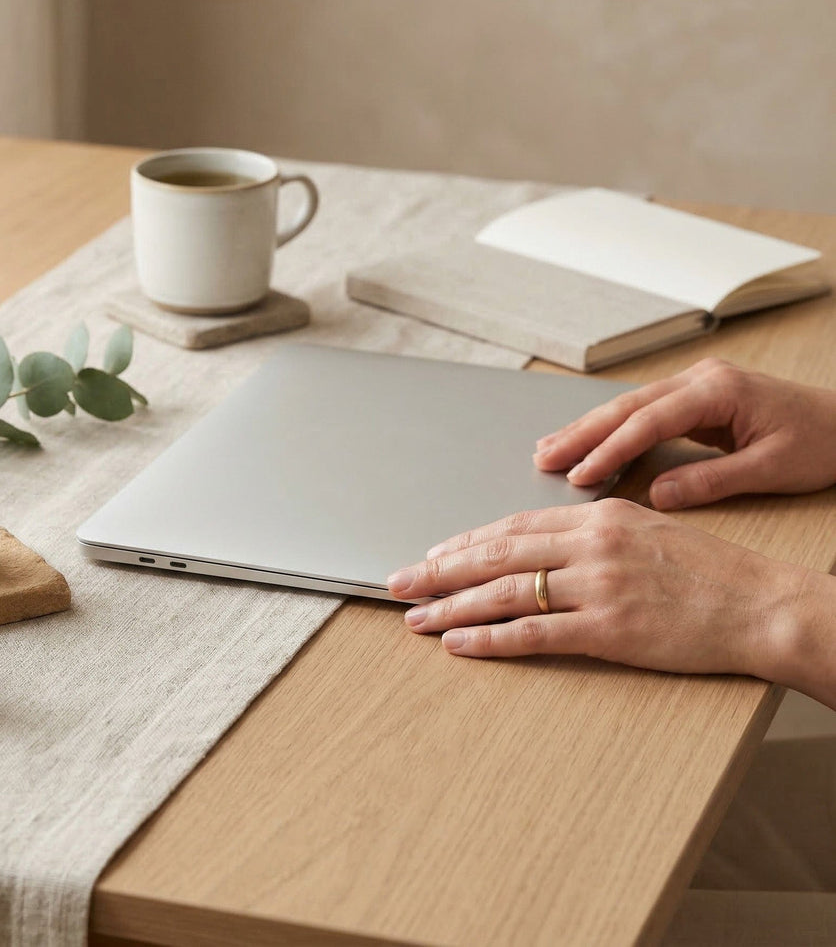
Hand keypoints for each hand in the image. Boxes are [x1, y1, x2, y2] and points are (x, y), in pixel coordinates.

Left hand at [387, 498, 804, 678]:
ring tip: (415, 617)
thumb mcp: (647, 529)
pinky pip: (534, 634)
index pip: (513, 527)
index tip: (432, 554)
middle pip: (496, 555)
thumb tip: (539, 544)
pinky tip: (460, 644)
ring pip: (504, 593)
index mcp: (598, 517)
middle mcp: (591, 545)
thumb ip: (591, 533)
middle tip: (398, 582)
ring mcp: (598, 587)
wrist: (761, 605)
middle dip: (439, 570)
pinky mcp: (609, 630)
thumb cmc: (709, 570)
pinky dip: (489, 639)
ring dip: (452, 606)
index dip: (465, 542)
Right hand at [534, 358, 835, 509]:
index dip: (610, 449)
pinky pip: (643, 412)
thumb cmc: (824, 444)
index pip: (648, 421)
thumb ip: (712, 481)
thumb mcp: (772, 469)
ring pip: (629, 406)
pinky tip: (588, 441)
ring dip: (589, 428)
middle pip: (627, 406)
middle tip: (544, 457)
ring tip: (550, 449)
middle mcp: (701, 379)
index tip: (579, 474)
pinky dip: (612, 429)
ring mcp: (697, 385)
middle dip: (582, 433)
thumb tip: (657, 497)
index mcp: (719, 391)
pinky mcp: (697, 398)